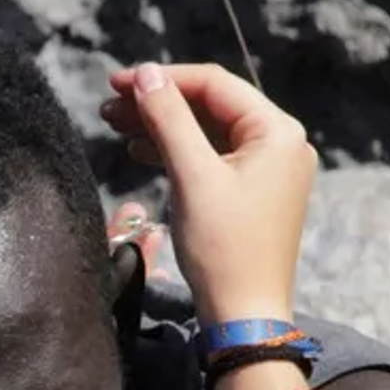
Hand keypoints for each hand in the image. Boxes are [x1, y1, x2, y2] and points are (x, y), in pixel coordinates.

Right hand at [100, 63, 316, 323]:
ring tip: (115, 125)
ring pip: (208, 131)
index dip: (162, 79)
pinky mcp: (254, 191)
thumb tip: (145, 74)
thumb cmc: (224, 248)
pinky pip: (212, 157)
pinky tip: (141, 151)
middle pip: (211, 106)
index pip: (214, 85)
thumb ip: (169, 119)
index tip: (116, 83)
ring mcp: (269, 168)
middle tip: (109, 106)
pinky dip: (178, 151)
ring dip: (162, 126)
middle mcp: (281, 143)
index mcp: (277, 131)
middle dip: (158, 103)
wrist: (244, 315)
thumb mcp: (192, 177)